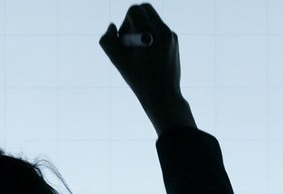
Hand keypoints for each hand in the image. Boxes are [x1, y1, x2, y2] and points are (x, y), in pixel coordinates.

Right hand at [99, 4, 194, 133]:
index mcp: (149, 32)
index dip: (125, 23)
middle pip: (145, 8)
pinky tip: (148, 55)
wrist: (163, 96)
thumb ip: (107, 41)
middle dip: (134, 20)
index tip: (125, 39)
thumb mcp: (117, 61)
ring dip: (142, 28)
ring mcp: (171, 35)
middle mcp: (163, 30)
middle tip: (130, 40)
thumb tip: (112, 26)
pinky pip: (160, 29)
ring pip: (153, 18)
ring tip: (139, 50)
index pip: (134, 10)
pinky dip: (151, 36)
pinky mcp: (174, 41)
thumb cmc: (139, 80)